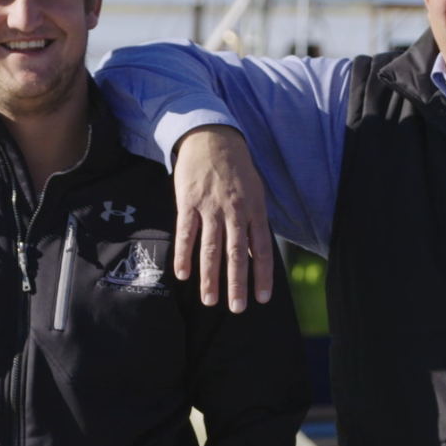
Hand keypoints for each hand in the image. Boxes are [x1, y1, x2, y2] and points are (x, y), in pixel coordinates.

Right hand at [173, 126, 274, 312]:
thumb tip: (255, 254)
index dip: (263, 274)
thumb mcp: (255, 192)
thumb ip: (254, 222)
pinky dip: (184, 255)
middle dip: (237, 283)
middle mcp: (235, 210)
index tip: (262, 298)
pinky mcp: (189, 202)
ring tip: (210, 301)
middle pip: (237, 253)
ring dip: (210, 276)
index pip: (261, 248)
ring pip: (211, 248)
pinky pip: (186, 233)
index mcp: (255, 209)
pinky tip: (183, 275)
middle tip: (236, 308)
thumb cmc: (237, 169)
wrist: (212, 138)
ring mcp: (211, 207)